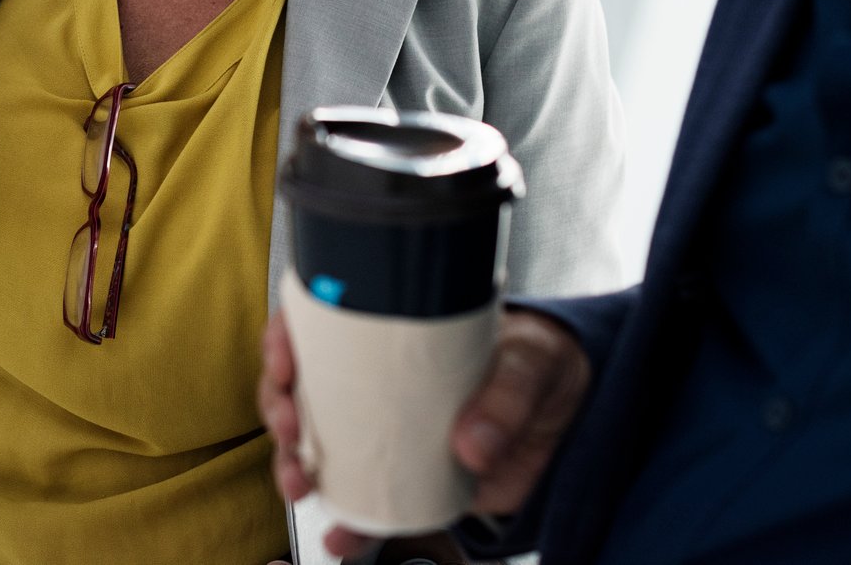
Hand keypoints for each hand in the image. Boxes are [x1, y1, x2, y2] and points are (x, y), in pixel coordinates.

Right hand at [259, 307, 592, 558]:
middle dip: (279, 408)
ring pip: (317, 442)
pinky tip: (342, 534)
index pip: (320, 317)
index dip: (287, 335)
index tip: (284, 359)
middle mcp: (377, 373)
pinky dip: (348, 520)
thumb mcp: (533, 360)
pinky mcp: (406, 473)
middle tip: (290, 430)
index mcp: (395, 324)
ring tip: (301, 485)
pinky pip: (363, 495)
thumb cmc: (542, 360)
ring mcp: (386, 425)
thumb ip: (508, 396)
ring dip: (295, 465)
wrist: (571, 413)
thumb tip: (472, 445)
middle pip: (301, 382)